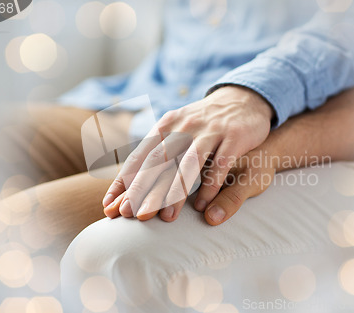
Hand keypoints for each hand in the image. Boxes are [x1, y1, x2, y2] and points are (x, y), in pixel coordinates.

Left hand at [103, 85, 273, 221]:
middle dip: (143, 189)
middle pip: (159, 161)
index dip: (124, 182)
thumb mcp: (177, 130)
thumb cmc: (204, 124)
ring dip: (175, 191)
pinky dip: (211, 184)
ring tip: (166, 218)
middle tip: (131, 214)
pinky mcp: (233, 136)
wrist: (243, 98)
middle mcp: (184, 127)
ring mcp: (209, 131)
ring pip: (188, 164)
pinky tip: (203, 205)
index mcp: (166, 126)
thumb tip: (126, 183)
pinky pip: (220, 163)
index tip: (110, 206)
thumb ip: (156, 152)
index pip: (139, 156)